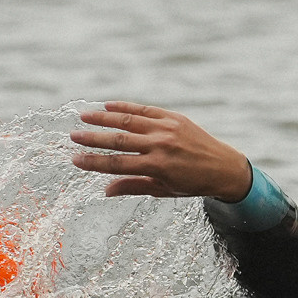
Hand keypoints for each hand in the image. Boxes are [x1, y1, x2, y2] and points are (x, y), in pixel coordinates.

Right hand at [68, 102, 252, 199]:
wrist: (224, 168)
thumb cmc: (192, 184)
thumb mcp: (163, 190)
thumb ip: (133, 187)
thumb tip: (105, 191)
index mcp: (157, 167)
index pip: (117, 164)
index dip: (94, 162)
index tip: (75, 160)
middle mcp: (161, 146)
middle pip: (119, 141)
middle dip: (93, 139)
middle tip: (73, 136)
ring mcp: (168, 129)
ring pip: (129, 121)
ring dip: (104, 118)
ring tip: (84, 117)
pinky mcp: (174, 118)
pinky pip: (145, 110)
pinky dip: (126, 107)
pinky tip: (108, 106)